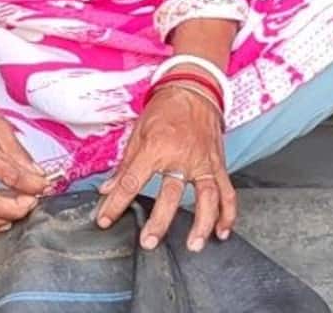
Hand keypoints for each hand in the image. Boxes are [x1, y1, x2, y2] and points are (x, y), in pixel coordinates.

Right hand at [0, 90, 52, 234]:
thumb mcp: (0, 125)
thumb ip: (19, 153)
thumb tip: (37, 175)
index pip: (8, 176)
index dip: (32, 185)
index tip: (45, 185)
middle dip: (17, 209)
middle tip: (33, 200)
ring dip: (2, 221)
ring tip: (19, 209)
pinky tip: (2, 218)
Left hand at [92, 84, 236, 251]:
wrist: (194, 87)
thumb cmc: (165, 108)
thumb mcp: (138, 132)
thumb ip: (125, 164)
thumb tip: (107, 189)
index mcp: (157, 147)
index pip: (132, 181)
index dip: (115, 203)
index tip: (105, 220)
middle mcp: (182, 157)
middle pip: (172, 195)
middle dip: (160, 221)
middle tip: (149, 241)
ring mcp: (204, 161)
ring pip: (208, 197)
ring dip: (202, 223)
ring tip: (194, 245)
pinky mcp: (218, 163)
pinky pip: (227, 191)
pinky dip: (227, 213)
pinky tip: (222, 230)